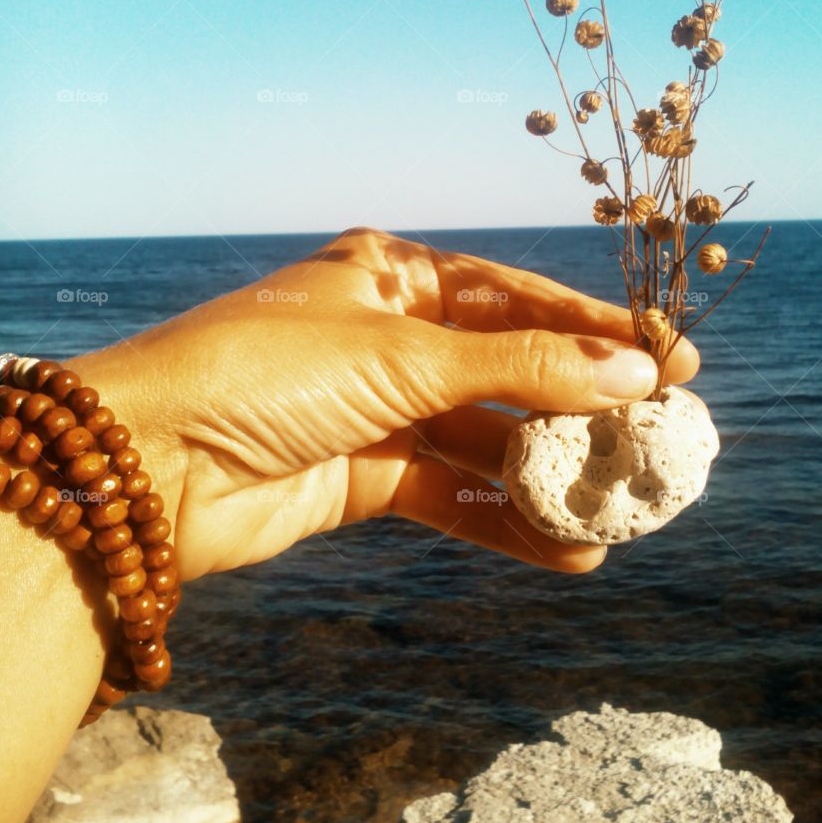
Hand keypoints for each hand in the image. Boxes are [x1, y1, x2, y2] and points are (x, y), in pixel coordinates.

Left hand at [67, 229, 698, 581]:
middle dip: (583, 404)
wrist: (150, 464)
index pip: (517, 296)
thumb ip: (521, 368)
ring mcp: (377, 408)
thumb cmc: (268, 370)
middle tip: (663, 434)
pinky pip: (453, 494)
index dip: (596, 327)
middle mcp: (389, 334)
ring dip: (551, 473)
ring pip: (486, 439)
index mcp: (392, 273)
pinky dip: (505, 519)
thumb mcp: (404, 354)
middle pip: (508, 368)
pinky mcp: (363, 476)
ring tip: (627, 503)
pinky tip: (568, 549)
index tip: (671, 356)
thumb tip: (632, 374)